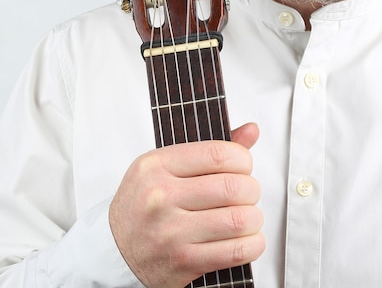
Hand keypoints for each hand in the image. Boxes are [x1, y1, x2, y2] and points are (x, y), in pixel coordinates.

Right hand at [109, 123, 264, 287]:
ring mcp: (170, 232)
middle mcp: (160, 197)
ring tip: (247, 217)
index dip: (243, 159)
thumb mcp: (167, 166)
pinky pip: (235, 251)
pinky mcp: (182, 262)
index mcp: (157, 165)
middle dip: (251, 190)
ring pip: (239, 220)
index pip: (218, 154)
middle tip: (247, 194)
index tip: (244, 166)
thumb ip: (211, 149)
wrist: (114, 251)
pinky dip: (252, 244)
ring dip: (254, 218)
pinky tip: (247, 238)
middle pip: (233, 187)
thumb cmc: (147, 203)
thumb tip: (252, 130)